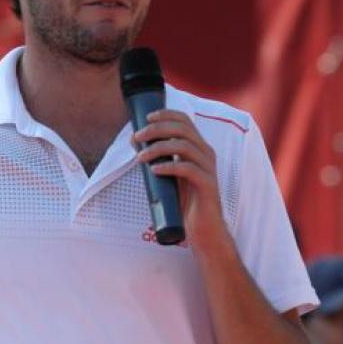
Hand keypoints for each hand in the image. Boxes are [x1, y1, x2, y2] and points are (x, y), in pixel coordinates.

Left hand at [134, 110, 227, 246]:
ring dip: (159, 148)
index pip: (185, 121)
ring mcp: (208, 169)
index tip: (147, 117)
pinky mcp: (208, 185)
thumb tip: (134, 140)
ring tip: (140, 157)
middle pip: (183, 129)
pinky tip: (155, 170)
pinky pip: (188, 169)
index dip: (166, 115)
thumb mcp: (167, 174)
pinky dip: (169, 166)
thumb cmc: (184, 200)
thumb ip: (156, 156)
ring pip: (185, 146)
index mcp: (197, 148)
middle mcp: (206, 154)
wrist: (202, 228)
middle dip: (157, 129)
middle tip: (138, 137)